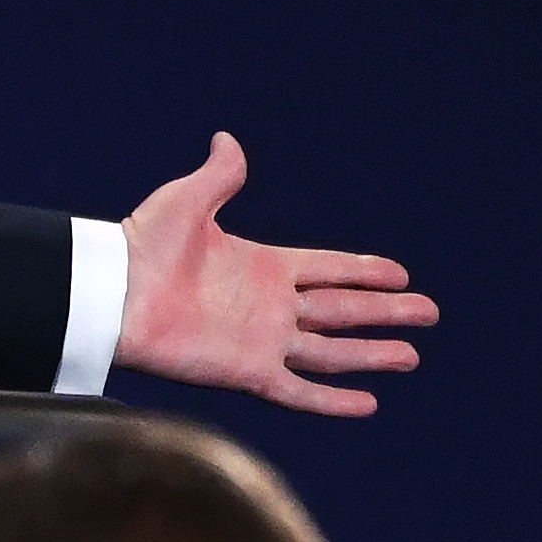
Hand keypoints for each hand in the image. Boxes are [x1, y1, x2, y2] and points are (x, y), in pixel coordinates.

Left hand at [114, 132, 433, 414]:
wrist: (113, 294)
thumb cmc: (142, 246)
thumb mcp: (186, 201)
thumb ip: (218, 176)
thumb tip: (227, 139)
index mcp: (262, 265)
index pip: (328, 269)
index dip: (364, 271)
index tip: (401, 275)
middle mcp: (269, 305)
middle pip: (342, 310)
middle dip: (385, 312)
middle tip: (429, 313)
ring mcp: (261, 340)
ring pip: (331, 351)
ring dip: (371, 355)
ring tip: (411, 357)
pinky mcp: (247, 371)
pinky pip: (299, 390)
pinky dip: (332, 400)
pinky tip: (368, 403)